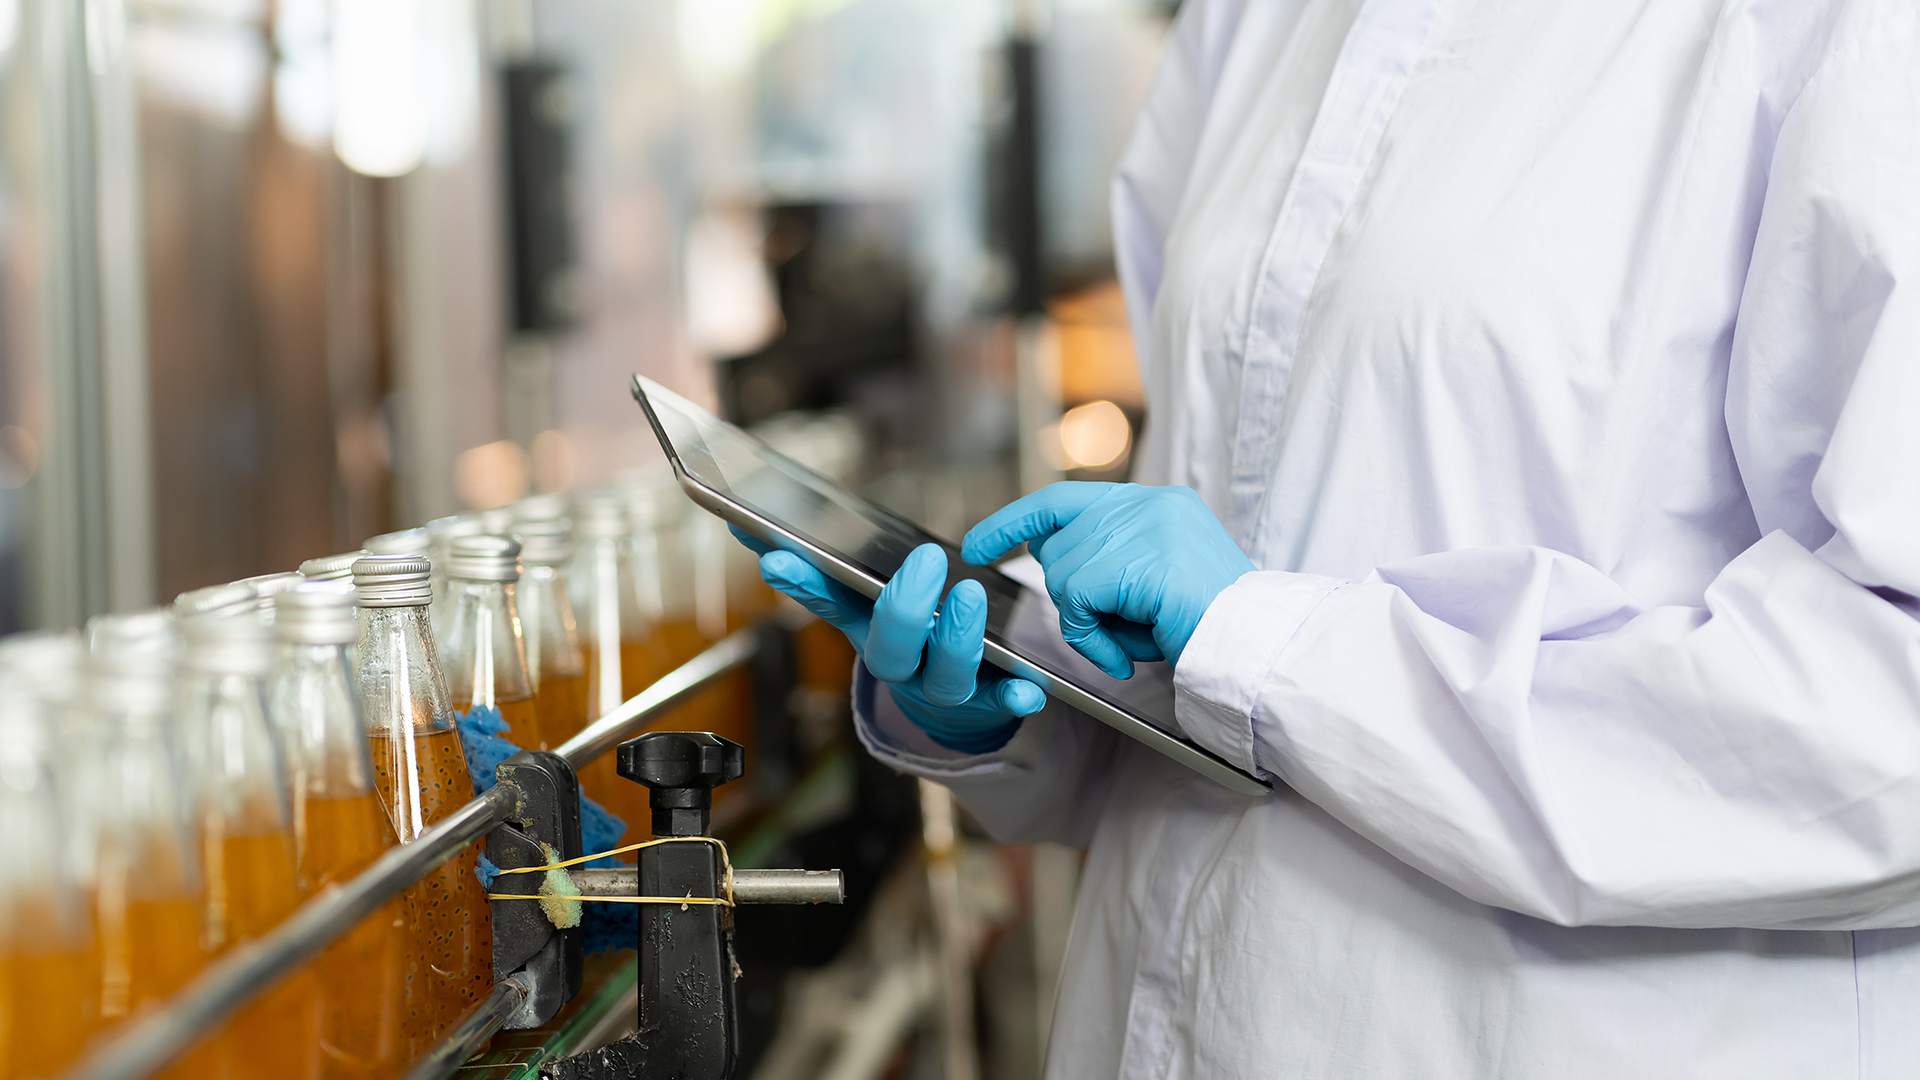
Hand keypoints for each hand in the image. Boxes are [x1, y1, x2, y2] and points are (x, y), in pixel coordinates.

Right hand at [730, 527, 1045, 752]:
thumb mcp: (865, 599)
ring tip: (971, 598)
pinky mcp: (987, 701)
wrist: (946, 704)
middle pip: (890, 647)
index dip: (803, 584)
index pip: (828, 602)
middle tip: (925, 561)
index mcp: (866, 629)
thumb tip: (745, 525)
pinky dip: (1015, 697)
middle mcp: (898, 664)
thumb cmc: (907, 634)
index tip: (778, 559)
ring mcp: (940, 686)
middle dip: (904, 606)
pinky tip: (1029, 689)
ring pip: (945, 675)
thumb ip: (820, 567)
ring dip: (957, 639)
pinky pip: (1002, 704)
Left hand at [962, 483, 1254, 678]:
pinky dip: (1091, 638)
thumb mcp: (1154, 583)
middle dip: (1072, 599)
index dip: (1015, 521)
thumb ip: (1108, 563)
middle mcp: (1149, 504)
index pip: (1063, 499)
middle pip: (1059, 547)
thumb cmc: (1209, 629)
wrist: (1256, 647)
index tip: (978, 543)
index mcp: (1156, 502)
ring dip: (1088, 623)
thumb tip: (1050, 560)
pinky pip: (1076, 600)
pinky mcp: (1139, 559)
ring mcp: (1146, 527)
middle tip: (1118, 630)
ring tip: (1134, 640)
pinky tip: (1124, 655)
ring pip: (1064, 574)